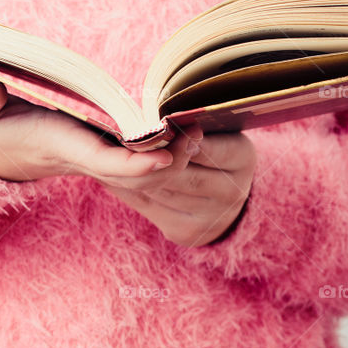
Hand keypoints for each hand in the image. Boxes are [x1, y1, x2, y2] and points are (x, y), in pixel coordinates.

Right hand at [0, 77, 254, 246]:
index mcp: (59, 145)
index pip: (102, 160)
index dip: (134, 162)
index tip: (164, 155)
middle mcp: (83, 153)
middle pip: (133, 167)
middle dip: (166, 158)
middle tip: (197, 132)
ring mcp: (94, 150)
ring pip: (141, 161)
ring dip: (172, 150)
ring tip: (201, 126)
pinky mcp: (100, 143)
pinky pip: (138, 150)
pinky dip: (163, 141)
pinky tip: (187, 121)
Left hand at [100, 123, 255, 247]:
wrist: (222, 196)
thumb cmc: (212, 147)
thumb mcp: (216, 129)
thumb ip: (196, 123)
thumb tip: (165, 116)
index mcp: (243, 159)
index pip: (212, 148)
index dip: (185, 140)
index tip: (163, 125)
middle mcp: (232, 193)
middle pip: (182, 175)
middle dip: (150, 157)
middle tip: (119, 138)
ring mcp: (209, 218)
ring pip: (160, 191)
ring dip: (132, 172)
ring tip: (104, 151)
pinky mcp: (184, 232)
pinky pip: (146, 206)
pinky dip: (125, 188)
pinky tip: (105, 173)